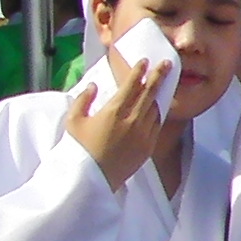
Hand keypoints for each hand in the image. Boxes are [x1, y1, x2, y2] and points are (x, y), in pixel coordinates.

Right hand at [64, 45, 166, 188]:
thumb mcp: (73, 121)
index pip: (131, 86)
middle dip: (159, 76)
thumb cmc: (79, 149)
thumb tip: (93, 86)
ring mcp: (143, 134)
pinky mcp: (147, 147)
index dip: (139, 72)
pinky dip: (157, 114)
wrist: (91, 179)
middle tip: (167, 64)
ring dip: (158, 95)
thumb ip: (83, 100)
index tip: (145, 61)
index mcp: (113, 111)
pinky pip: (156, 125)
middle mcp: (132, 121)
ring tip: (161, 84)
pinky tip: (156, 108)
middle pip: (149, 93)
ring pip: (155, 109)